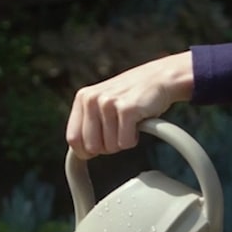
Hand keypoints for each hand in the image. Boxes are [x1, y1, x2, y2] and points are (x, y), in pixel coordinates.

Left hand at [66, 52, 194, 156]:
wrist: (159, 78)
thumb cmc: (130, 96)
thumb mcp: (102, 103)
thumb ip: (88, 123)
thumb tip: (79, 154)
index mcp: (83, 98)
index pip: (73, 139)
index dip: (85, 151)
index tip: (97, 150)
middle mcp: (92, 99)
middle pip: (91, 147)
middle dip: (107, 147)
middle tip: (118, 132)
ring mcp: (109, 103)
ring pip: (110, 147)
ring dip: (122, 141)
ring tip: (129, 123)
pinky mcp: (127, 109)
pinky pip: (125, 143)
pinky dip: (133, 139)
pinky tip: (137, 123)